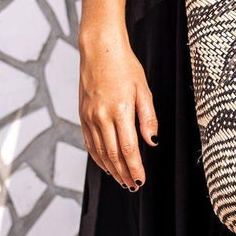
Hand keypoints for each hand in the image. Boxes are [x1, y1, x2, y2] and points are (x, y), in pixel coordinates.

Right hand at [77, 25, 157, 190]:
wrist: (99, 50)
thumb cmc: (125, 66)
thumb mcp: (143, 89)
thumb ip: (148, 117)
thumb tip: (152, 141)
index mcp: (120, 110)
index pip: (128, 148)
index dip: (135, 167)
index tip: (141, 179)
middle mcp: (101, 116)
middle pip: (113, 154)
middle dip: (124, 173)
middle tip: (133, 186)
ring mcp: (89, 116)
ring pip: (100, 151)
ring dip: (111, 169)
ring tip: (121, 180)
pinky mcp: (82, 114)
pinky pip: (90, 142)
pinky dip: (97, 156)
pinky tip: (105, 164)